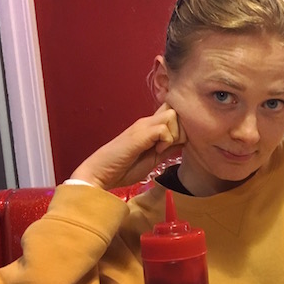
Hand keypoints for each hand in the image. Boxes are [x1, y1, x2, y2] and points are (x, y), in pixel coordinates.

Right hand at [70, 103, 186, 188]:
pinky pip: (163, 129)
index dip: (182, 124)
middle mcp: (147, 122)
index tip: (179, 142)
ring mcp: (142, 126)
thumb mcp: (153, 159)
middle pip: (175, 110)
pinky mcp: (139, 134)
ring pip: (172, 115)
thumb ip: (167, 149)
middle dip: (181, 128)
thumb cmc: (124, 168)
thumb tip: (184, 143)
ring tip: (162, 149)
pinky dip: (166, 141)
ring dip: (174, 134)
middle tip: (172, 146)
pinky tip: (158, 151)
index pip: (172, 112)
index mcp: (150, 127)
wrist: (100, 173)